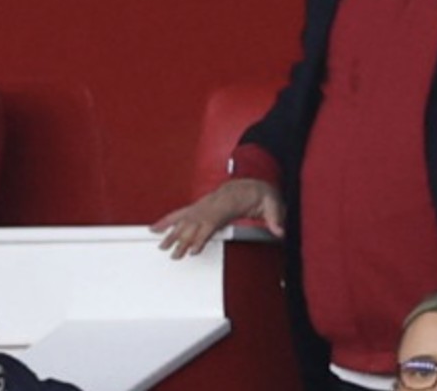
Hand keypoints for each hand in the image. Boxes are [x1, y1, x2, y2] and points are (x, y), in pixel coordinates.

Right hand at [150, 178, 284, 258]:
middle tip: (174, 254)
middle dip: (183, 238)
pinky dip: (167, 219)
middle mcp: (213, 202)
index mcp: (228, 203)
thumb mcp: (273, 204)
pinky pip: (181, 212)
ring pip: (185, 217)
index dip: (201, 235)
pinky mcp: (200, 205)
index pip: (211, 221)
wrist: (254, 182)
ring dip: (172, 231)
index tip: (194, 249)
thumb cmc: (261, 194)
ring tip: (162, 245)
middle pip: (194, 222)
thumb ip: (275, 218)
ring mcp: (204, 203)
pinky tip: (156, 227)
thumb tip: (280, 230)